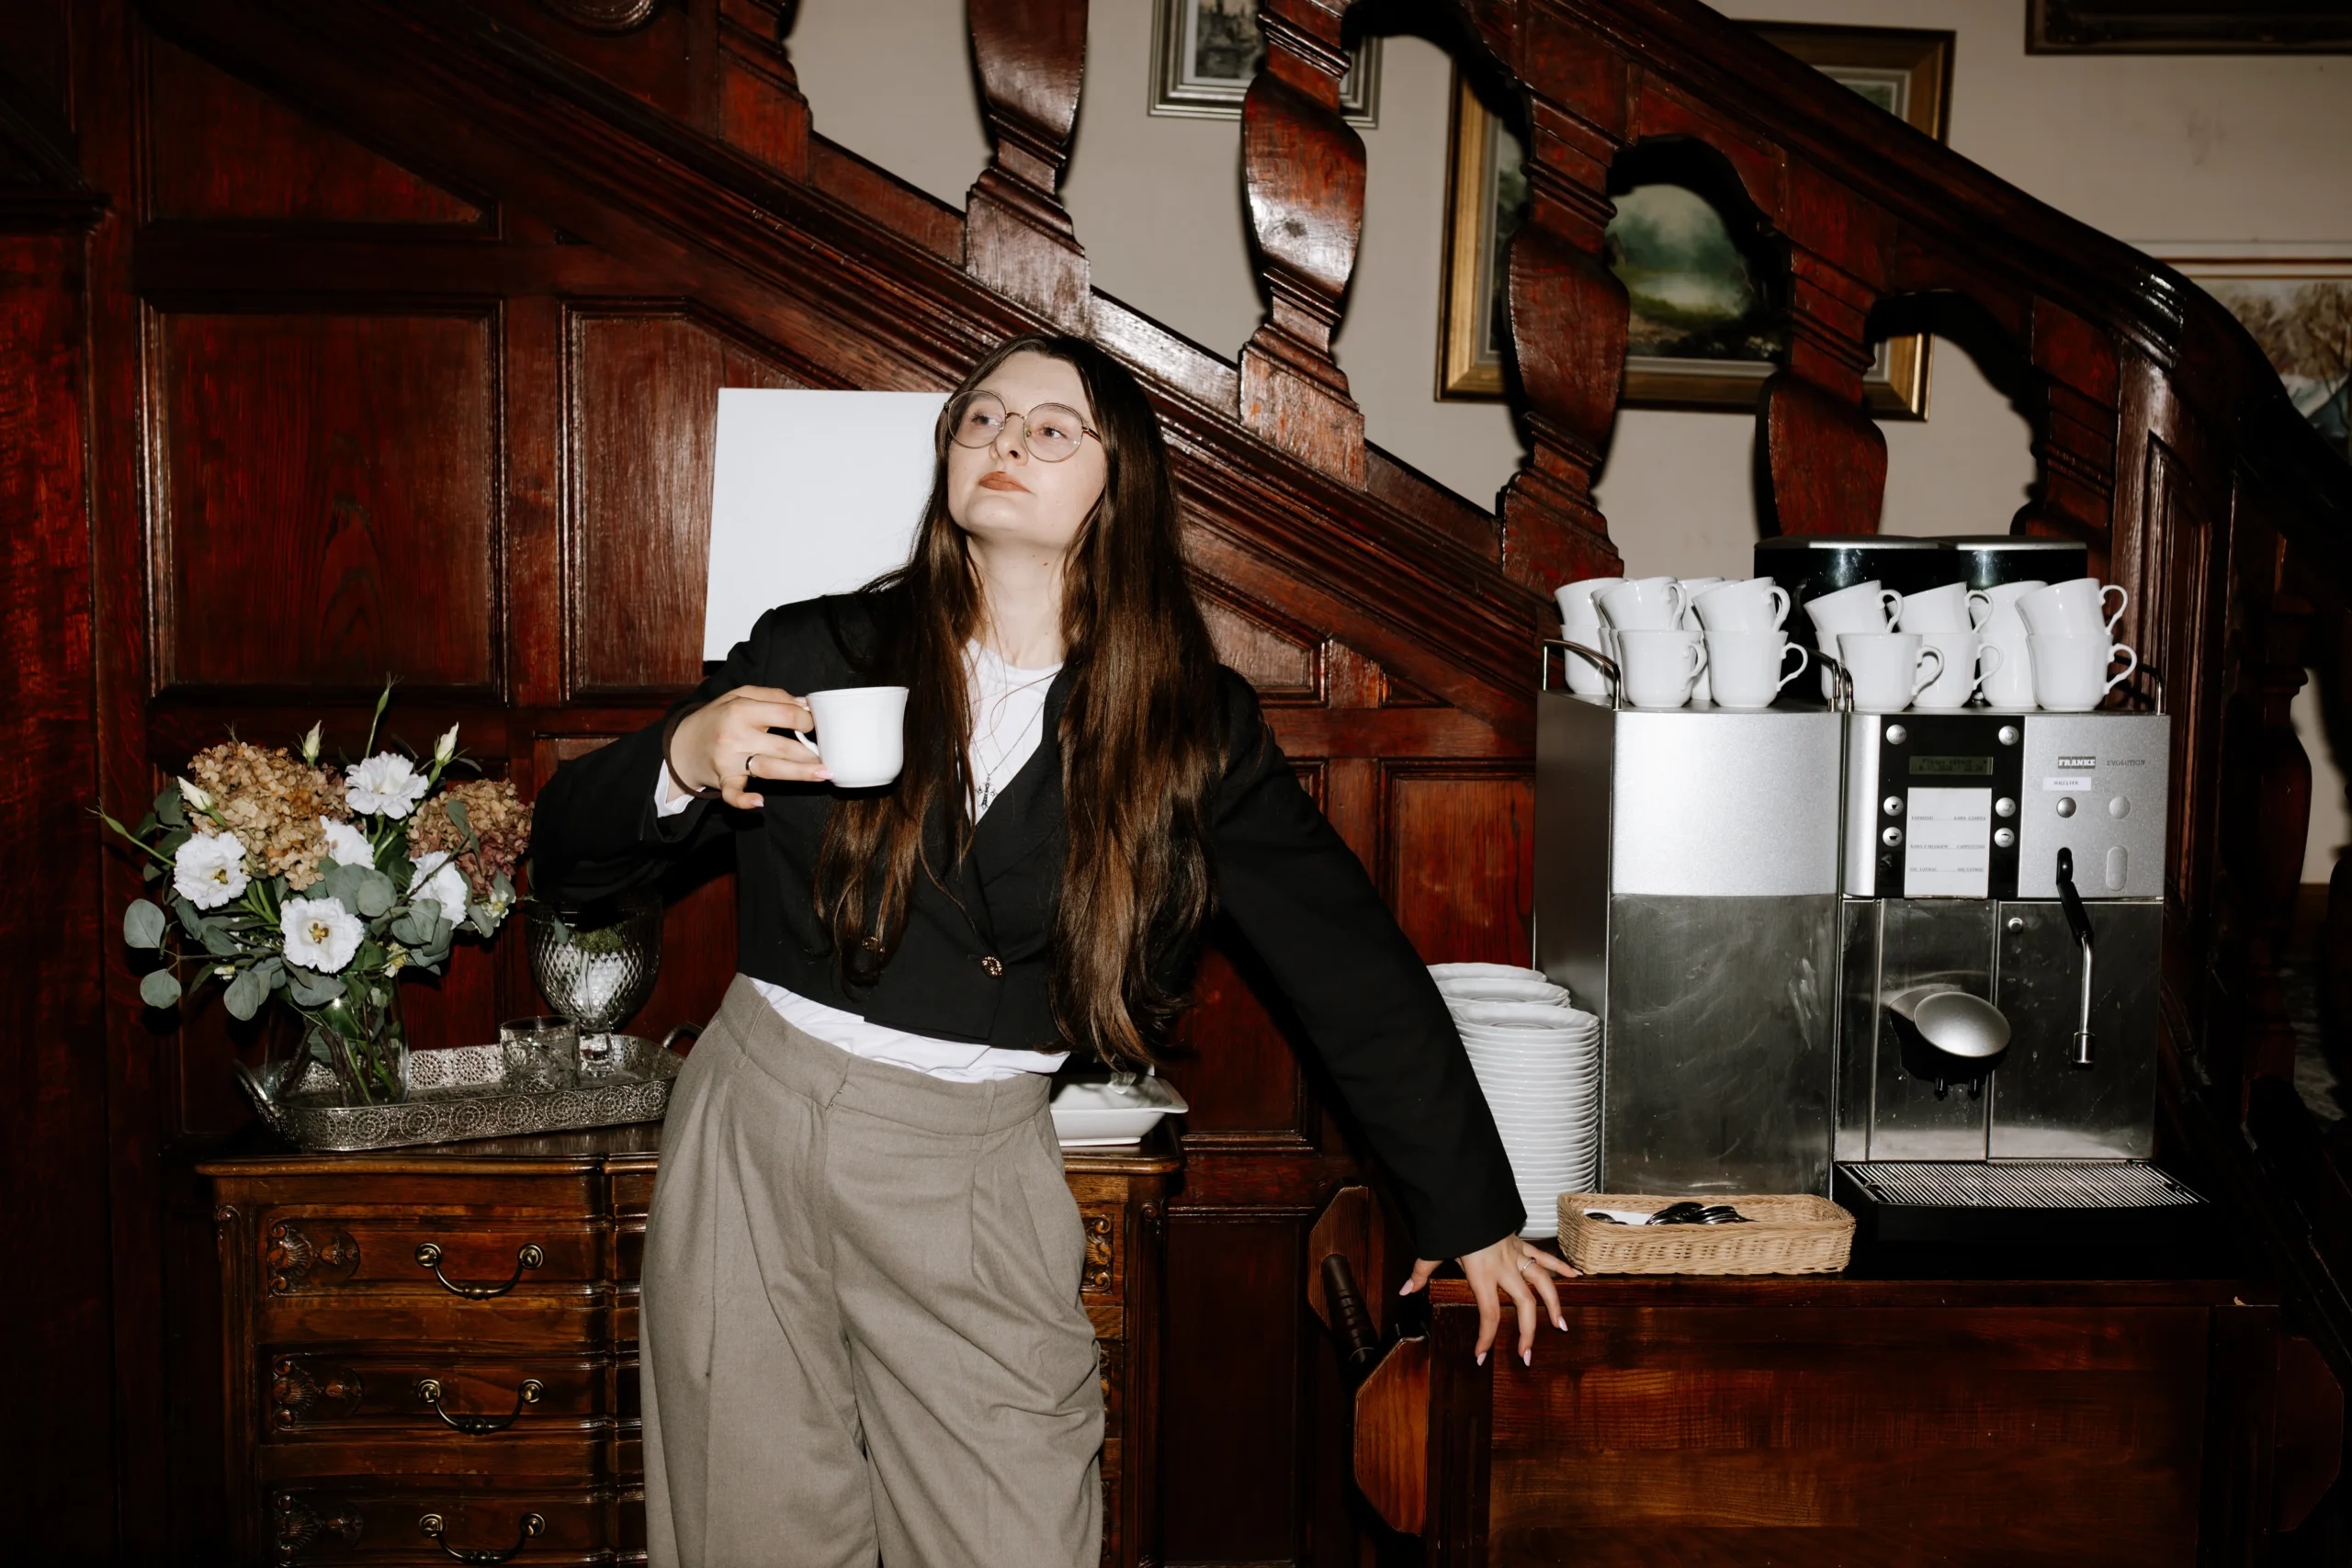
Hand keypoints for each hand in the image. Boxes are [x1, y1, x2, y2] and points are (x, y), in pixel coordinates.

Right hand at [669, 686, 825, 808]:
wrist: (682, 743)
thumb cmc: (717, 717)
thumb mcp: (739, 695)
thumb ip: (772, 696)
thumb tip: (804, 703)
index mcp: (743, 710)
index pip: (786, 714)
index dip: (808, 720)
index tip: (818, 726)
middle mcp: (736, 735)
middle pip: (783, 745)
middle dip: (811, 752)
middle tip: (833, 756)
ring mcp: (729, 760)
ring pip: (769, 768)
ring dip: (798, 773)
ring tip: (824, 774)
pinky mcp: (723, 780)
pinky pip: (733, 794)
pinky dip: (743, 800)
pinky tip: (759, 802)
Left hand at [1401, 1235, 1579, 1366]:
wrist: (1468, 1195)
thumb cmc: (1452, 1224)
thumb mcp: (1434, 1249)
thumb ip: (1421, 1272)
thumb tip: (1405, 1291)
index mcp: (1482, 1273)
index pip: (1489, 1313)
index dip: (1486, 1337)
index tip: (1482, 1357)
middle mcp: (1504, 1267)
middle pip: (1524, 1303)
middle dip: (1528, 1332)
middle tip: (1527, 1355)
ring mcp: (1516, 1255)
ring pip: (1542, 1283)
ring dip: (1554, 1304)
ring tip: (1561, 1326)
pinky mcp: (1522, 1244)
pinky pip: (1544, 1257)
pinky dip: (1561, 1266)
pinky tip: (1576, 1276)